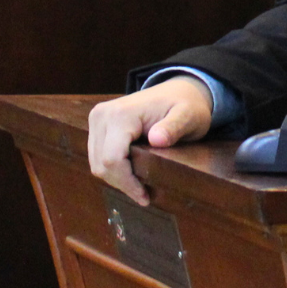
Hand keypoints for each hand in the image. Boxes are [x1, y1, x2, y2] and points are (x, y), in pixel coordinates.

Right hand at [87, 76, 213, 205]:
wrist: (178, 90)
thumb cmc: (186, 104)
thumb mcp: (189, 116)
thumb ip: (174, 127)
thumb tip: (157, 139)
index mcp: (120, 114)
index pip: (112, 159)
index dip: (127, 182)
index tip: (145, 197)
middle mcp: (102, 115)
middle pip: (101, 164)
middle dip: (122, 183)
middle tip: (145, 195)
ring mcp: (97, 120)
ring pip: (97, 163)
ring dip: (117, 178)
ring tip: (141, 187)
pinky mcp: (98, 125)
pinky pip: (99, 156)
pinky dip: (114, 169)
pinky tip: (133, 174)